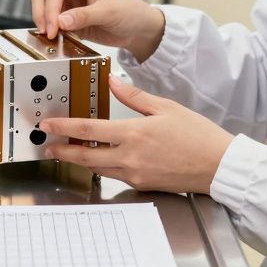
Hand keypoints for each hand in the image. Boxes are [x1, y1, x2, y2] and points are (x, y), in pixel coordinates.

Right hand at [31, 0, 164, 59]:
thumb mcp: (109, 12)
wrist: (139, 30)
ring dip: (45, 24)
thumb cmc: (130, 12)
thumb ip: (83, 16)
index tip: (52, 27)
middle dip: (42, 15)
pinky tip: (56, 41)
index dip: (50, 9)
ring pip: (45, 12)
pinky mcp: (70, 22)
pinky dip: (51, 33)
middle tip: (47, 33)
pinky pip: (53, 26)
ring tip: (51, 38)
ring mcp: (70, 6)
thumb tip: (60, 21)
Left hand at [40, 77, 234, 194]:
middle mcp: (131, 158)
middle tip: (47, 145)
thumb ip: (135, 96)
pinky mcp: (142, 184)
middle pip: (86, 155)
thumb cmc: (198, 135)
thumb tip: (113, 82)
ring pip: (99, 167)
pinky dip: (104, 166)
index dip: (65, 127)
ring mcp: (136, 174)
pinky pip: (116, 175)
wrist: (218, 166)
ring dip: (81, 159)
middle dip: (63, 150)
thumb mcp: (166, 107)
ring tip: (68, 150)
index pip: (89, 130)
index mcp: (134, 134)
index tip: (49, 124)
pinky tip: (101, 158)